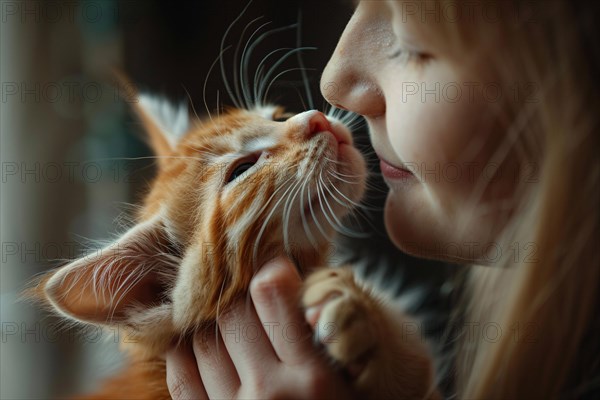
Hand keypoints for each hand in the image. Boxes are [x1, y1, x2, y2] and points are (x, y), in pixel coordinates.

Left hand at [165, 257, 356, 398]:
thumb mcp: (349, 385)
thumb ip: (324, 337)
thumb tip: (284, 281)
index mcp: (315, 379)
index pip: (272, 295)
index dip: (271, 271)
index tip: (274, 269)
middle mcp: (270, 394)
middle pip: (232, 313)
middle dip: (239, 296)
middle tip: (249, 296)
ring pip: (202, 339)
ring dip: (212, 322)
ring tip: (228, 320)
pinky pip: (181, 375)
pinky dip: (184, 351)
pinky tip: (200, 346)